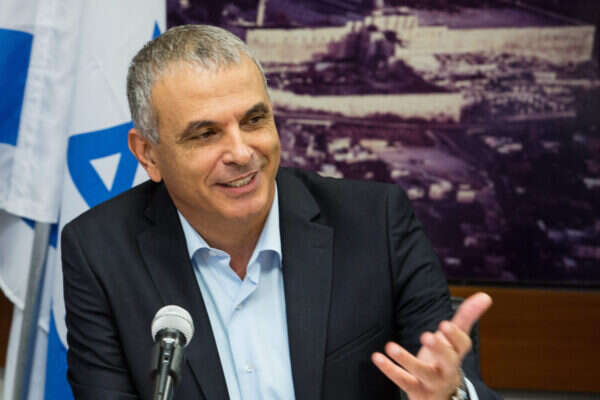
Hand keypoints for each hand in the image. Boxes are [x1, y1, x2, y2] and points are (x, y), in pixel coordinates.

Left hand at [371, 292, 491, 399]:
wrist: (442, 396)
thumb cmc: (447, 360)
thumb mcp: (456, 340)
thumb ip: (467, 317)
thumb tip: (485, 296)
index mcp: (457, 353)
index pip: (461, 345)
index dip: (454, 336)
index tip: (445, 325)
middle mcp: (447, 369)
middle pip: (448, 361)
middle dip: (439, 348)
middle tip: (427, 336)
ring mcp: (432, 381)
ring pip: (421, 372)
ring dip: (406, 359)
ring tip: (390, 346)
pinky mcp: (416, 390)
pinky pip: (403, 380)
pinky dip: (390, 369)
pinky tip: (378, 357)